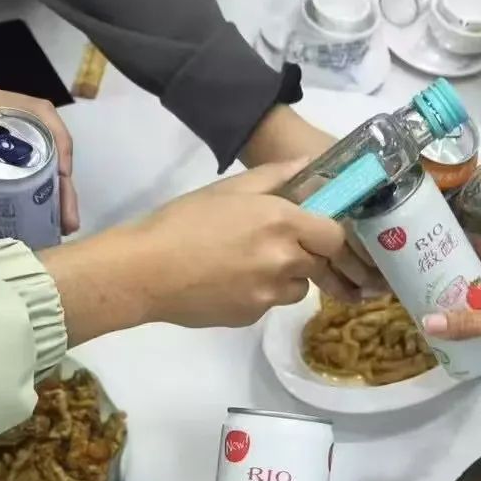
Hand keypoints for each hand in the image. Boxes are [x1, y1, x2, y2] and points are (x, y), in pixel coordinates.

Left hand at [0, 76, 79, 233]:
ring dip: (44, 192)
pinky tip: (21, 219)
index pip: (43, 119)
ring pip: (29, 162)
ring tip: (52, 226)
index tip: (62, 182)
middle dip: (60, 185)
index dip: (62, 149)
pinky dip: (21, 193)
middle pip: (44, 147)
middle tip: (66, 221)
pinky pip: (9, 170)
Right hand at [126, 160, 363, 321]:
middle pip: (320, 264)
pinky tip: (229, 282)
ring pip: (297, 288)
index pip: (336, 236)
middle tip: (280, 247)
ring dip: (287, 278)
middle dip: (309, 257)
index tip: (320, 233)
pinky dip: (259, 294)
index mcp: (281, 222)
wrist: (144, 271)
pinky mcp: (252, 316)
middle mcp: (284, 260)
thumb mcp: (228, 189)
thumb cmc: (182, 221)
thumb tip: (308, 164)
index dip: (332, 236)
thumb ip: (274, 176)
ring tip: (250, 264)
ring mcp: (269, 293)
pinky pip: (269, 304)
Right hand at [422, 236, 480, 381]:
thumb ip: (469, 323)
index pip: (479, 241)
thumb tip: (426, 321)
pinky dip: (473, 313)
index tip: (424, 241)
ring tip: (427, 294)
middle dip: (451, 269)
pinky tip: (453, 320)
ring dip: (462, 294)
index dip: (453, 239)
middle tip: (417, 272)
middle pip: (478, 266)